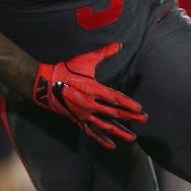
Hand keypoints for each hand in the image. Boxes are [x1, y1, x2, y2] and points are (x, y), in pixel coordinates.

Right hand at [32, 43, 146, 148]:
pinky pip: (92, 132)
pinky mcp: (78, 120)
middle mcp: (90, 104)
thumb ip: (104, 54)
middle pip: (114, 113)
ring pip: (105, 126)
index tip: (139, 109)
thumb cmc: (66, 71)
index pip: (115, 99)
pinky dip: (102, 140)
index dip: (128, 104)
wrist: (46, 84)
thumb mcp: (85, 60)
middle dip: (130, 117)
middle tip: (144, 120)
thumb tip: (119, 45)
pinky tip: (112, 145)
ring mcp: (84, 114)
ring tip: (132, 138)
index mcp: (93, 89)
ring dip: (119, 132)